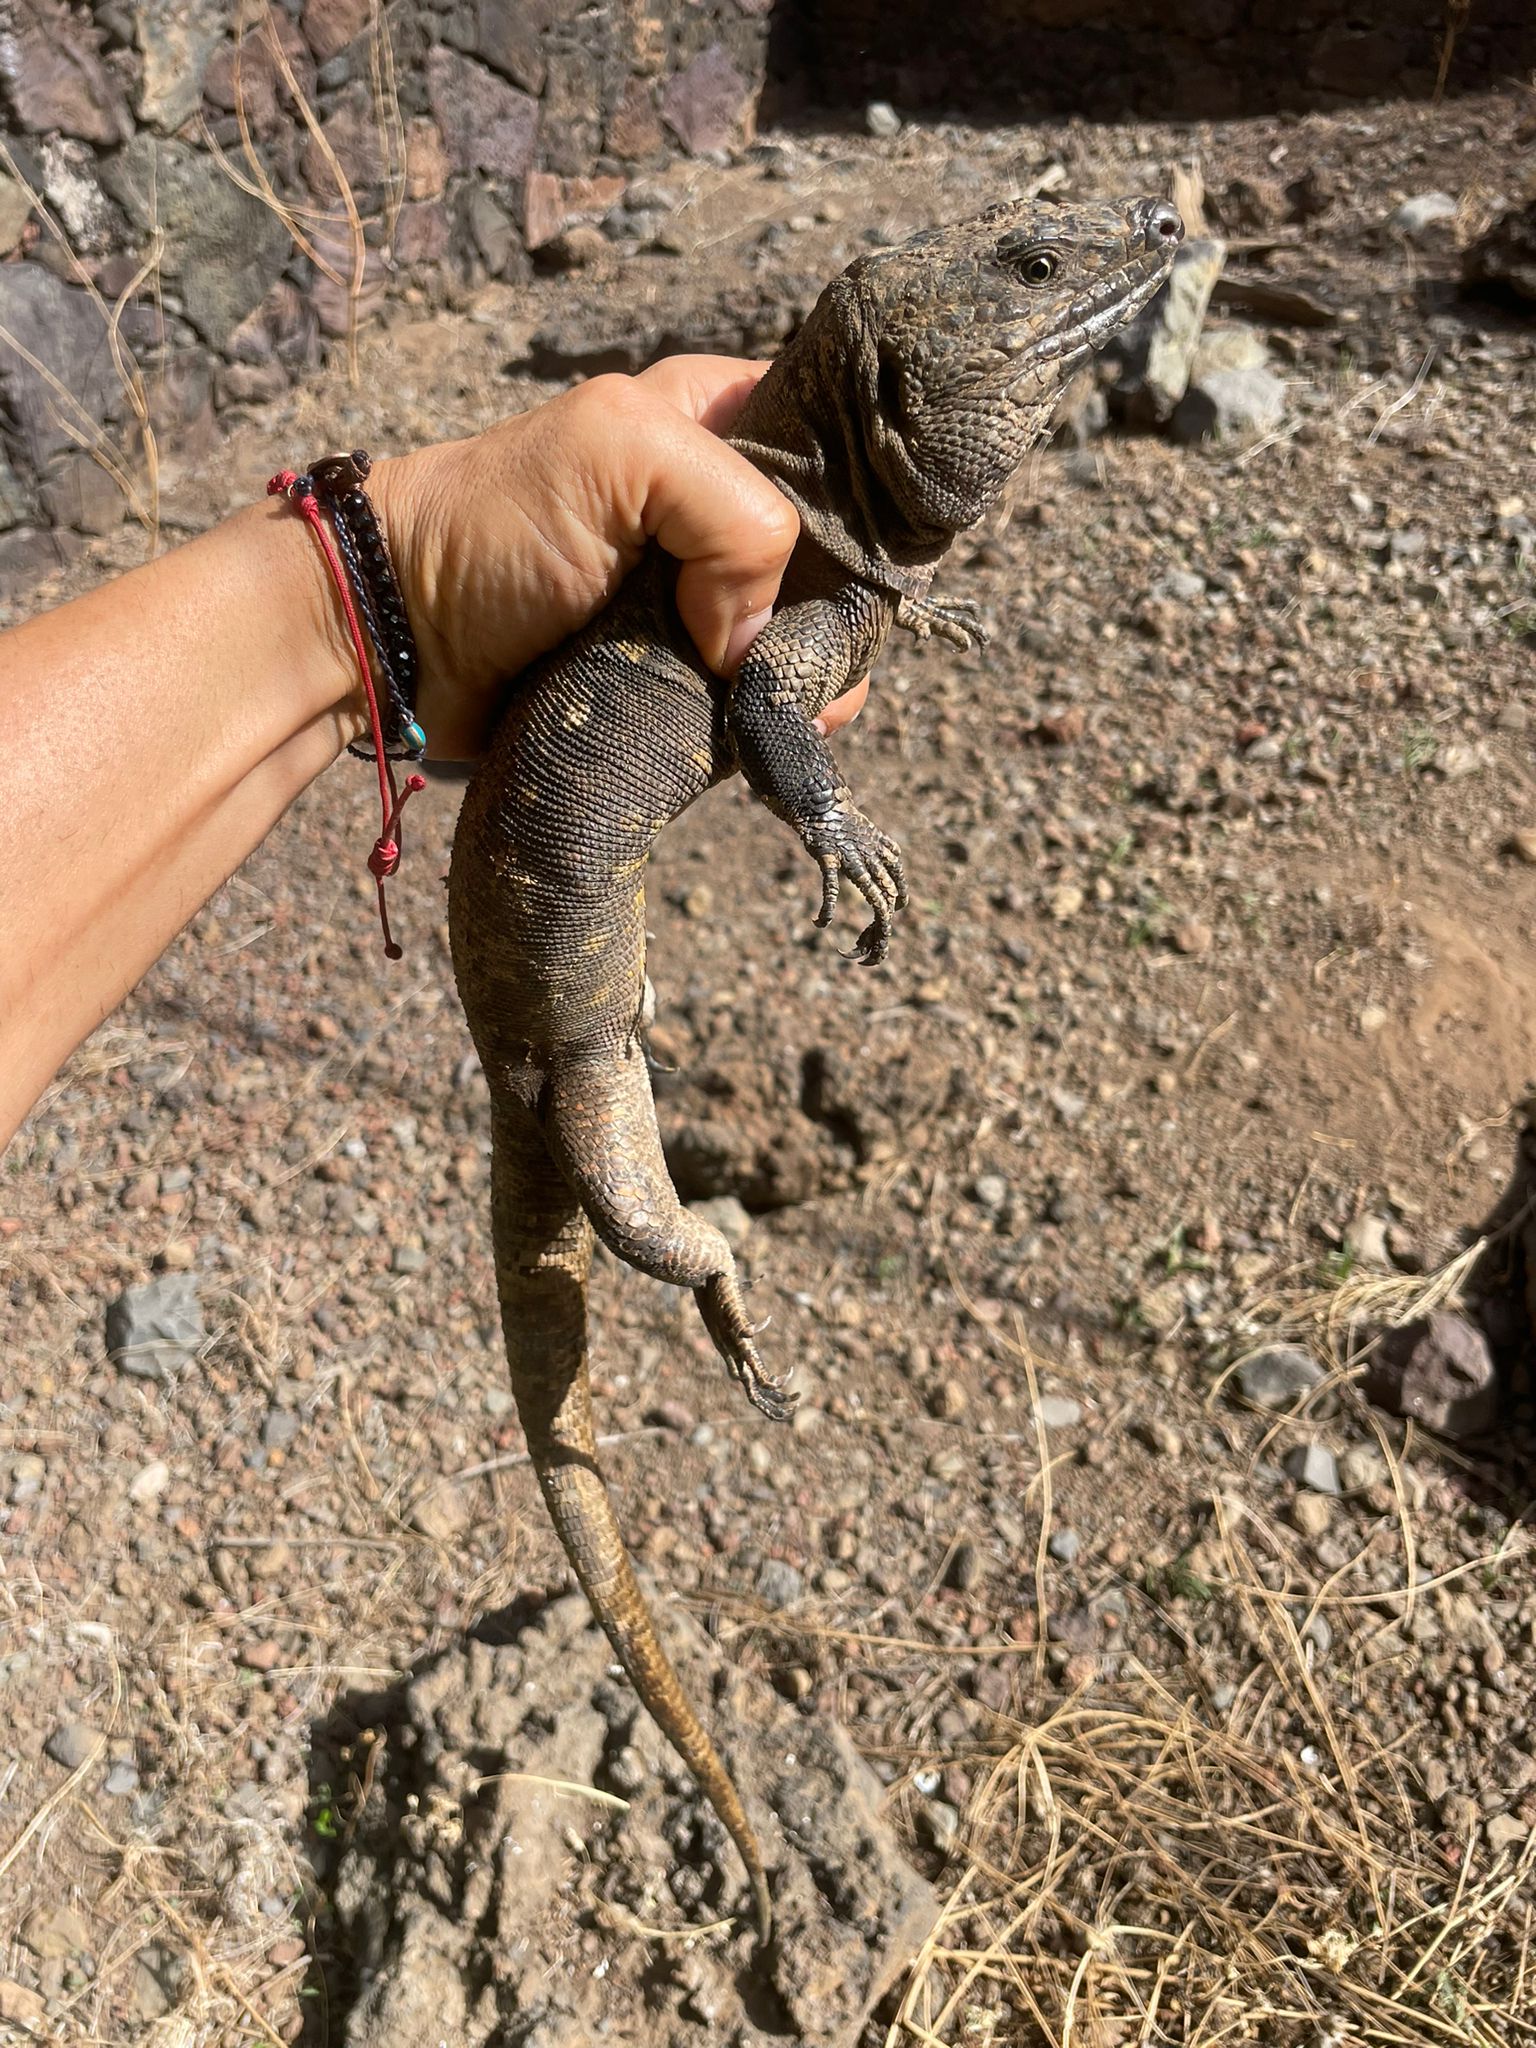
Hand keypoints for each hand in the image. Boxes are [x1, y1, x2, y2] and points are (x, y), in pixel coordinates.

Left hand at [370, 357, 866, 761]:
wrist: (399, 639)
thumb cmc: (493, 526)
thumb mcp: (620, 453)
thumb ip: (733, 510)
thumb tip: (756, 639)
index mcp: (714, 420)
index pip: (831, 447)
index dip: (859, 499)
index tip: (866, 558)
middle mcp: (716, 506)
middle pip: (831, 557)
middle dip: (836, 607)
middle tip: (815, 647)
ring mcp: (701, 599)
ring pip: (801, 639)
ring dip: (805, 676)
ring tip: (784, 699)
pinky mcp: (679, 676)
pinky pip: (755, 702)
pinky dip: (768, 722)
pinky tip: (769, 731)